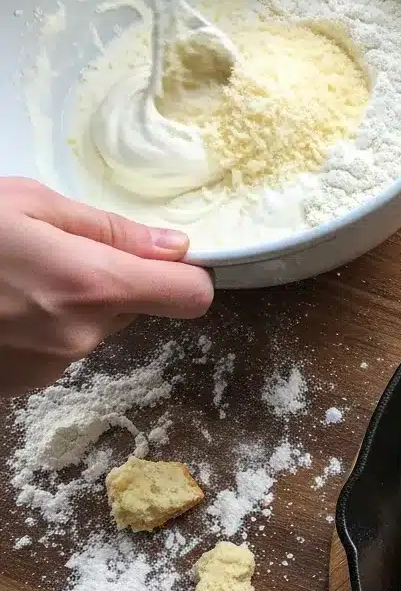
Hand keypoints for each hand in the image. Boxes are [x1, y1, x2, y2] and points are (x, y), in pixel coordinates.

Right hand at [0, 178, 212, 396]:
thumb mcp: (26, 204)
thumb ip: (109, 230)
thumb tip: (175, 246)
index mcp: (92, 287)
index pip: (191, 297)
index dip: (188, 276)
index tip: (167, 260)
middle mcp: (82, 336)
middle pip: (138, 308)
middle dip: (113, 281)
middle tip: (54, 252)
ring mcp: (52, 367)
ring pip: (95, 328)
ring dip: (72, 303)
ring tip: (12, 277)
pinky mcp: (25, 385)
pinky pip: (59, 348)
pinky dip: (41, 326)